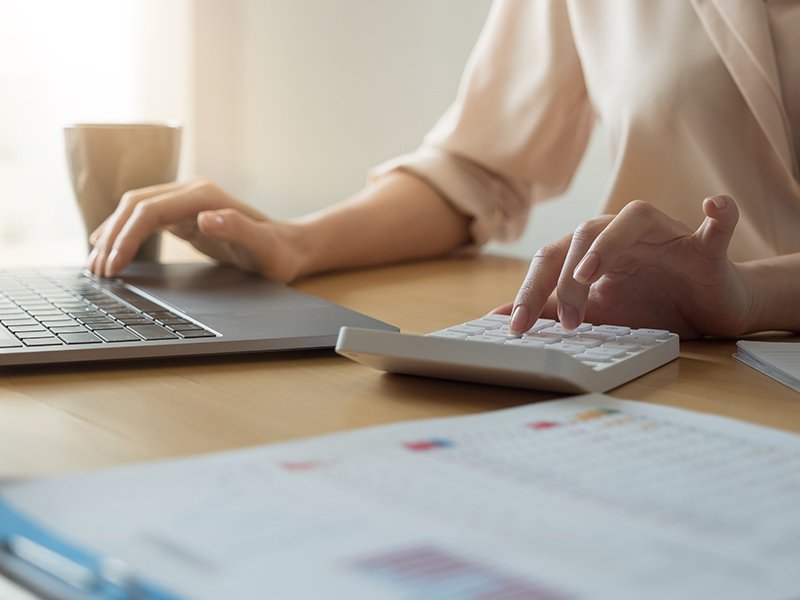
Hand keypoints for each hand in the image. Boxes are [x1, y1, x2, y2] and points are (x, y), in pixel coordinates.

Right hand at [87, 179, 304, 281]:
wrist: (290, 247)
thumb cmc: (278, 252)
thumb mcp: (264, 247)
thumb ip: (238, 229)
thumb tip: (206, 218)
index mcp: (204, 197)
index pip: (150, 210)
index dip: (126, 236)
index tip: (113, 264)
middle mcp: (192, 192)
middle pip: (135, 205)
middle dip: (112, 236)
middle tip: (97, 270)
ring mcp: (187, 202)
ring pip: (136, 210)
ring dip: (113, 234)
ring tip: (96, 264)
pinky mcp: (186, 215)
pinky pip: (146, 219)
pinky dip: (125, 233)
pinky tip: (111, 248)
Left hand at [506, 196, 755, 338]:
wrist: (709, 310)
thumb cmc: (652, 306)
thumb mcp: (596, 313)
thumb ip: (551, 310)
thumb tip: (499, 316)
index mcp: (594, 249)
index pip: (551, 258)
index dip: (531, 290)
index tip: (517, 327)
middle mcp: (624, 234)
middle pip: (582, 235)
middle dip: (566, 280)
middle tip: (566, 322)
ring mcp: (665, 235)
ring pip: (631, 219)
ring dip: (608, 244)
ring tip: (589, 273)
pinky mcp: (706, 247)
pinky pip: (715, 224)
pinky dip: (717, 213)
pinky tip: (712, 205)